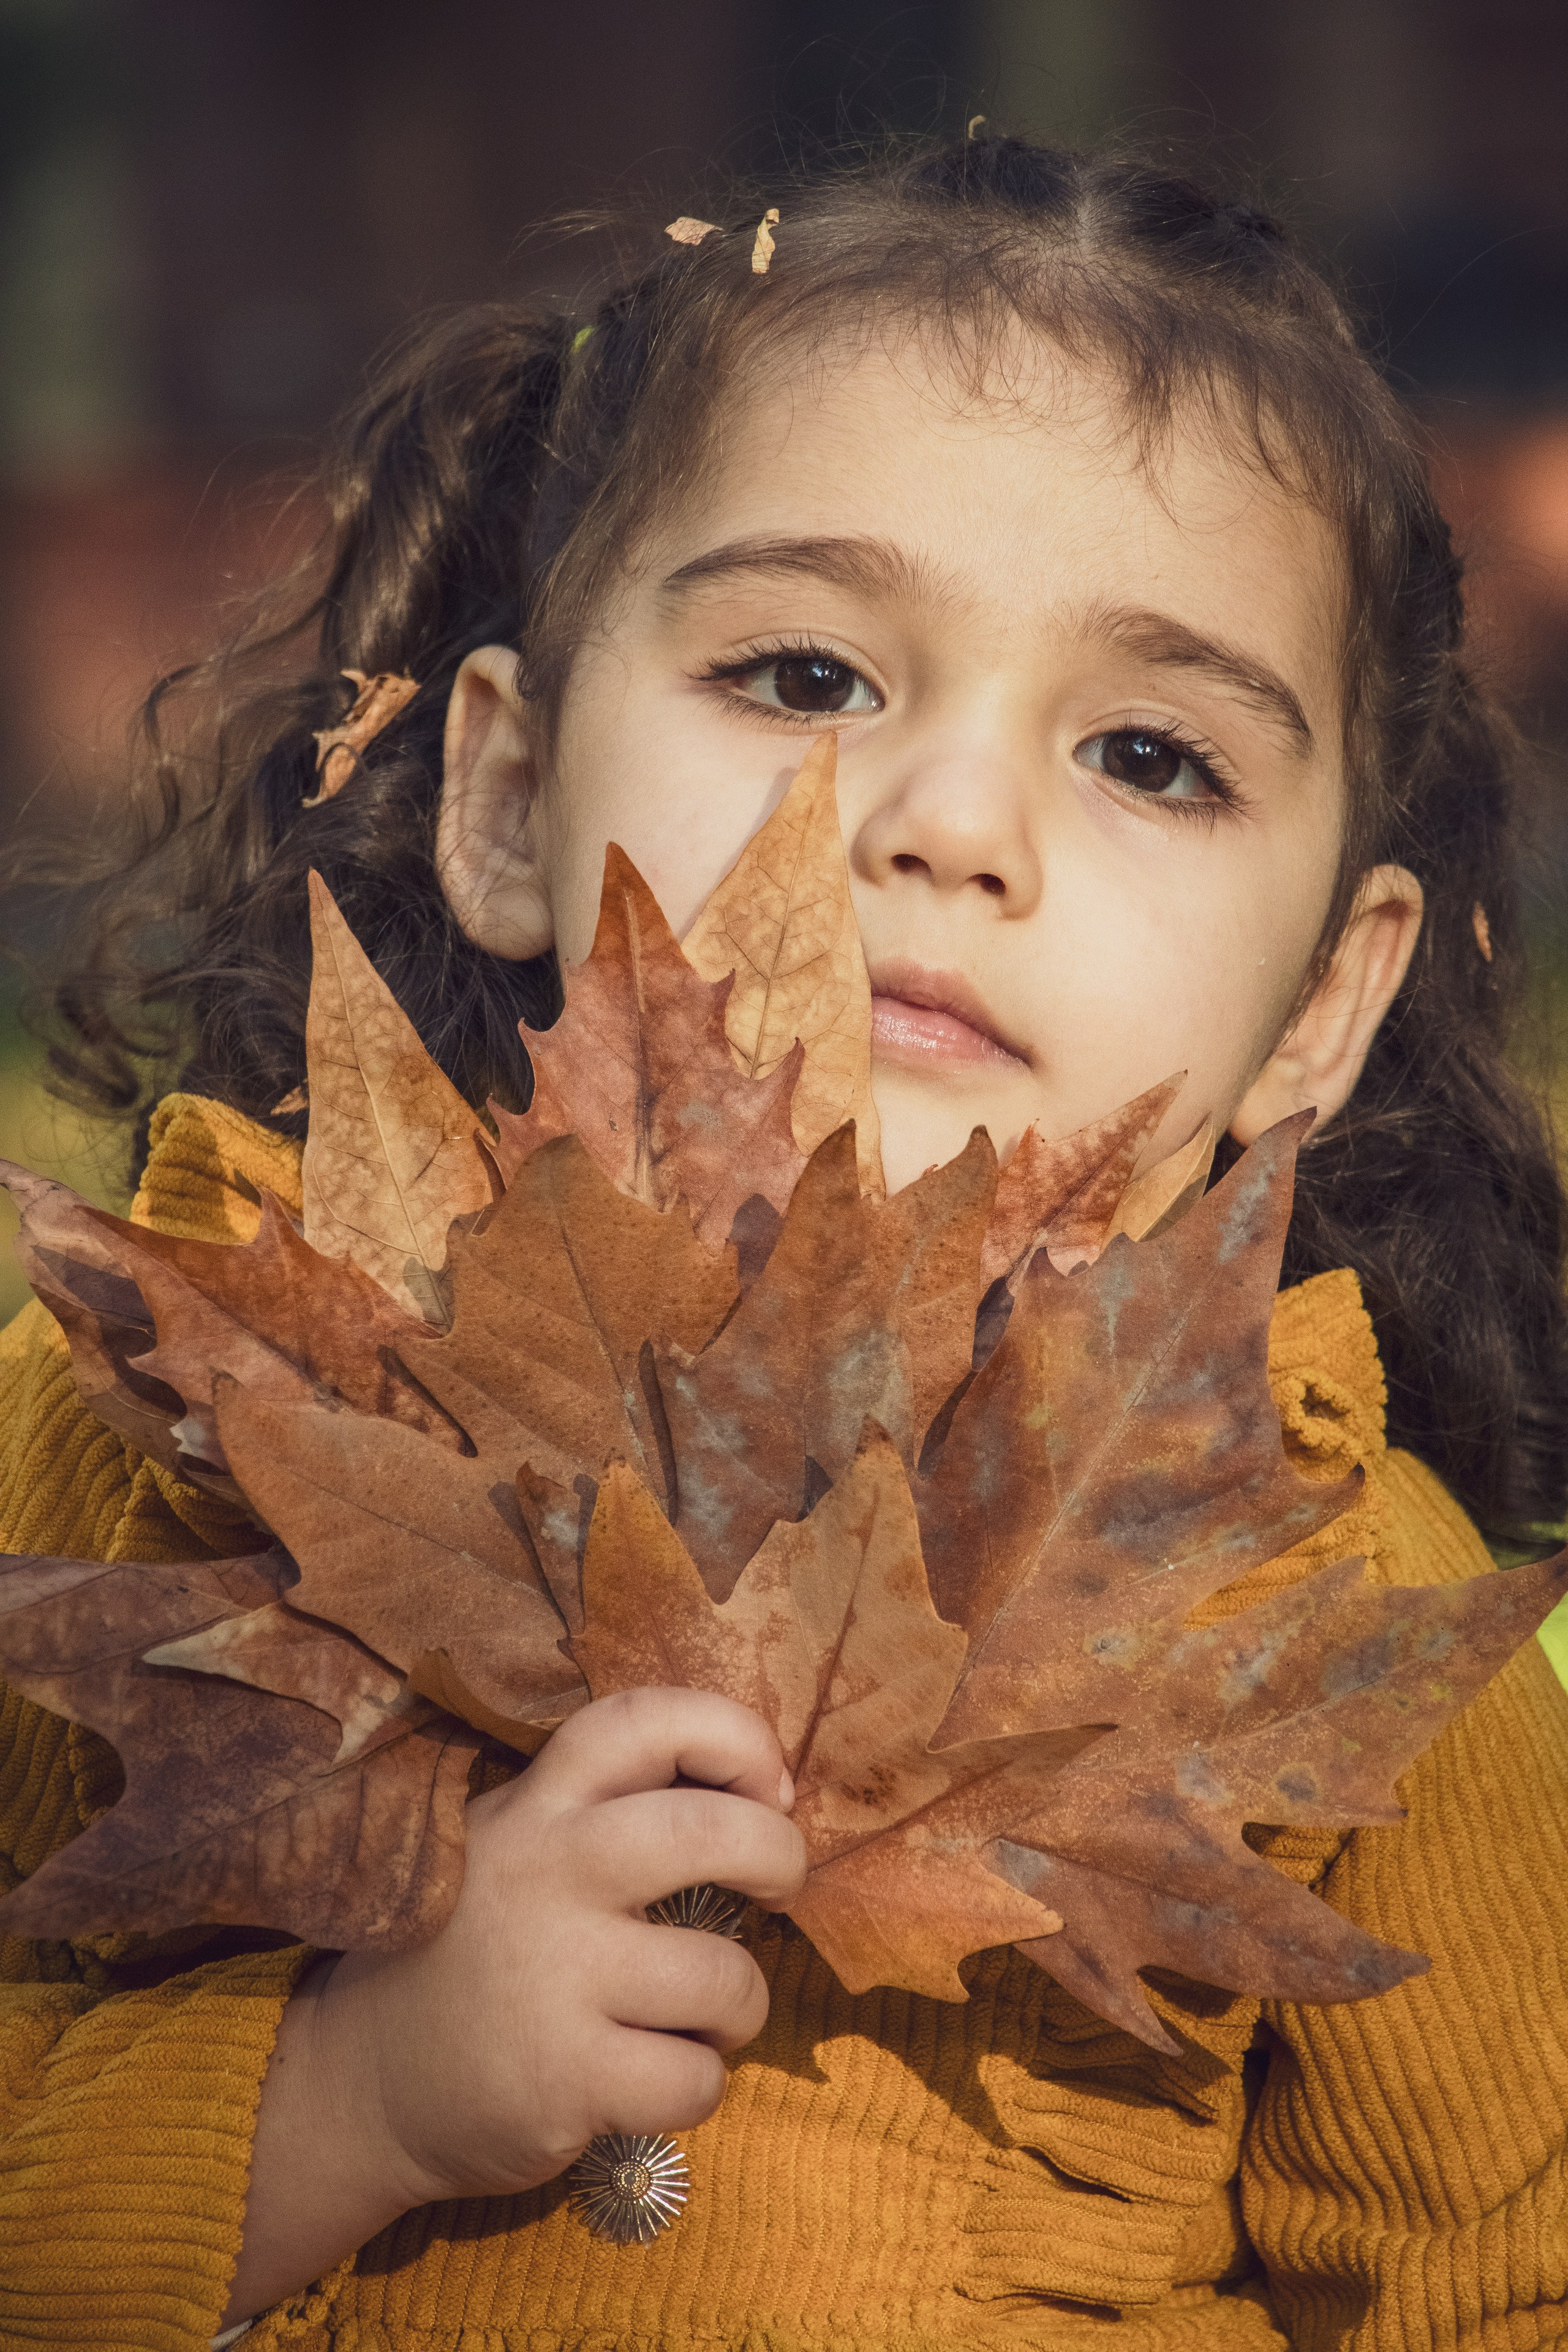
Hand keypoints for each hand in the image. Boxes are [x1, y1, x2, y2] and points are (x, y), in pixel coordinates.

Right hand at [225, 1688, 804, 2322]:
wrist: (364, 2082)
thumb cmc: (478, 1949)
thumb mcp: (519, 1842)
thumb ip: (614, 1808)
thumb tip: (766, 1790)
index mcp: (537, 1804)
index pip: (645, 1719)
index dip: (734, 1734)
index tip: (769, 1786)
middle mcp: (544, 1872)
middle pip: (712, 1833)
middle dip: (779, 1856)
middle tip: (777, 1887)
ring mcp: (553, 1976)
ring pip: (725, 1976)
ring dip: (739, 2003)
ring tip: (700, 2012)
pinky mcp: (563, 2078)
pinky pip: (695, 2080)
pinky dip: (697, 2084)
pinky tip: (654, 2077)